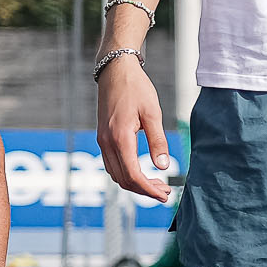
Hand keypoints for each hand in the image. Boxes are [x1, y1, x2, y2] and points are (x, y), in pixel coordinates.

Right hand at [96, 50, 177, 199]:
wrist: (115, 71)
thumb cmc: (136, 88)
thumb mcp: (153, 113)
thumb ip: (158, 141)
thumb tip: (163, 166)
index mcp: (120, 138)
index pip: (133, 175)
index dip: (149, 189)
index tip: (165, 195)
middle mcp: (106, 142)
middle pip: (123, 179)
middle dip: (144, 190)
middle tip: (165, 192)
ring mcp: (102, 140)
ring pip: (115, 174)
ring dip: (135, 183)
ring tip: (157, 184)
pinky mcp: (102, 137)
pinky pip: (111, 164)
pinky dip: (126, 173)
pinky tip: (142, 171)